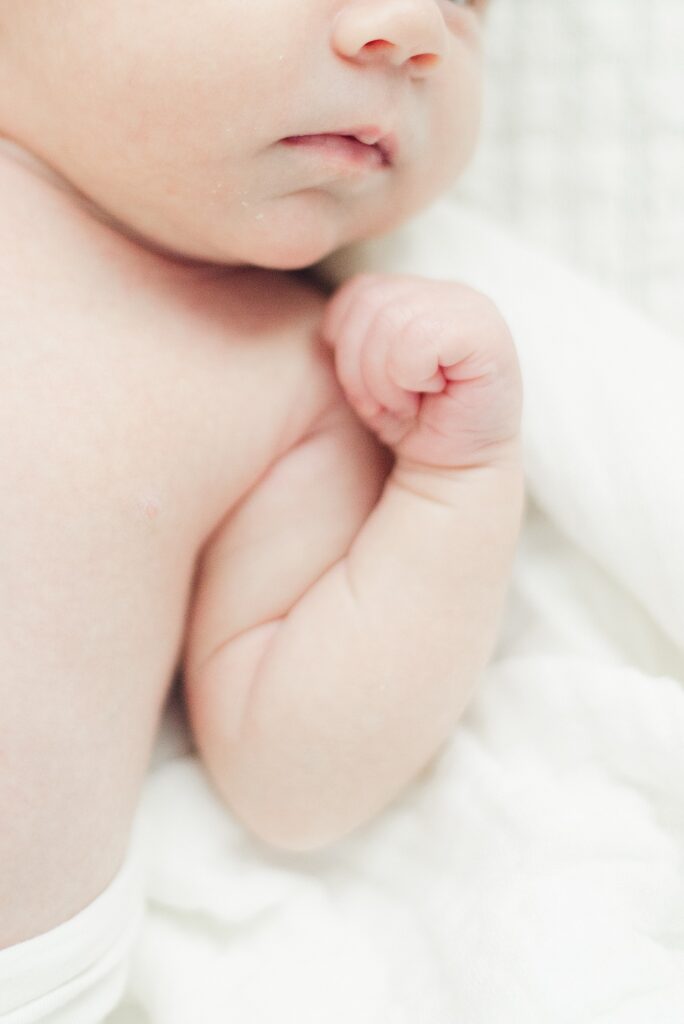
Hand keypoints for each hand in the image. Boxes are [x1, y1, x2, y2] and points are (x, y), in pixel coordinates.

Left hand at [320, 273, 522, 471]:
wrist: (456, 471)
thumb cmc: (411, 424)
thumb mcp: (366, 374)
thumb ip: (351, 336)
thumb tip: (327, 328)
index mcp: (418, 294)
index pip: (357, 293)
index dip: (347, 346)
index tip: (370, 390)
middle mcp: (448, 292)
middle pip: (369, 303)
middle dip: (361, 367)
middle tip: (386, 404)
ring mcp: (471, 308)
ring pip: (390, 320)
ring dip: (386, 379)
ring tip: (407, 403)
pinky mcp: (487, 333)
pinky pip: (418, 339)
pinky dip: (410, 377)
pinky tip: (431, 395)